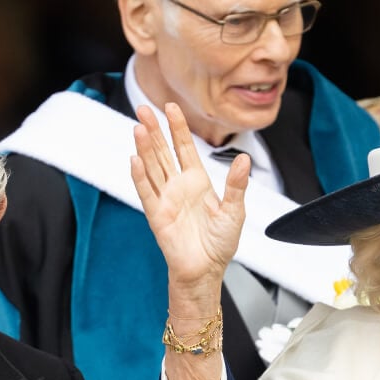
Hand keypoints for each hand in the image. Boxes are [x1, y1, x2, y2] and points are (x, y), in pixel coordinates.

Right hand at [130, 103, 246, 304]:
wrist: (206, 270)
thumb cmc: (219, 244)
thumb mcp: (234, 211)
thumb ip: (236, 185)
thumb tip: (243, 159)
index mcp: (197, 182)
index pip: (184, 148)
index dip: (177, 127)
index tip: (170, 107)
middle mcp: (178, 187)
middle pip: (162, 152)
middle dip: (153, 130)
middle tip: (144, 108)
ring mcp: (165, 200)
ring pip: (152, 168)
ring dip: (145, 148)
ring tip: (138, 127)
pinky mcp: (157, 216)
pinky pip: (147, 193)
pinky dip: (140, 177)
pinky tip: (135, 160)